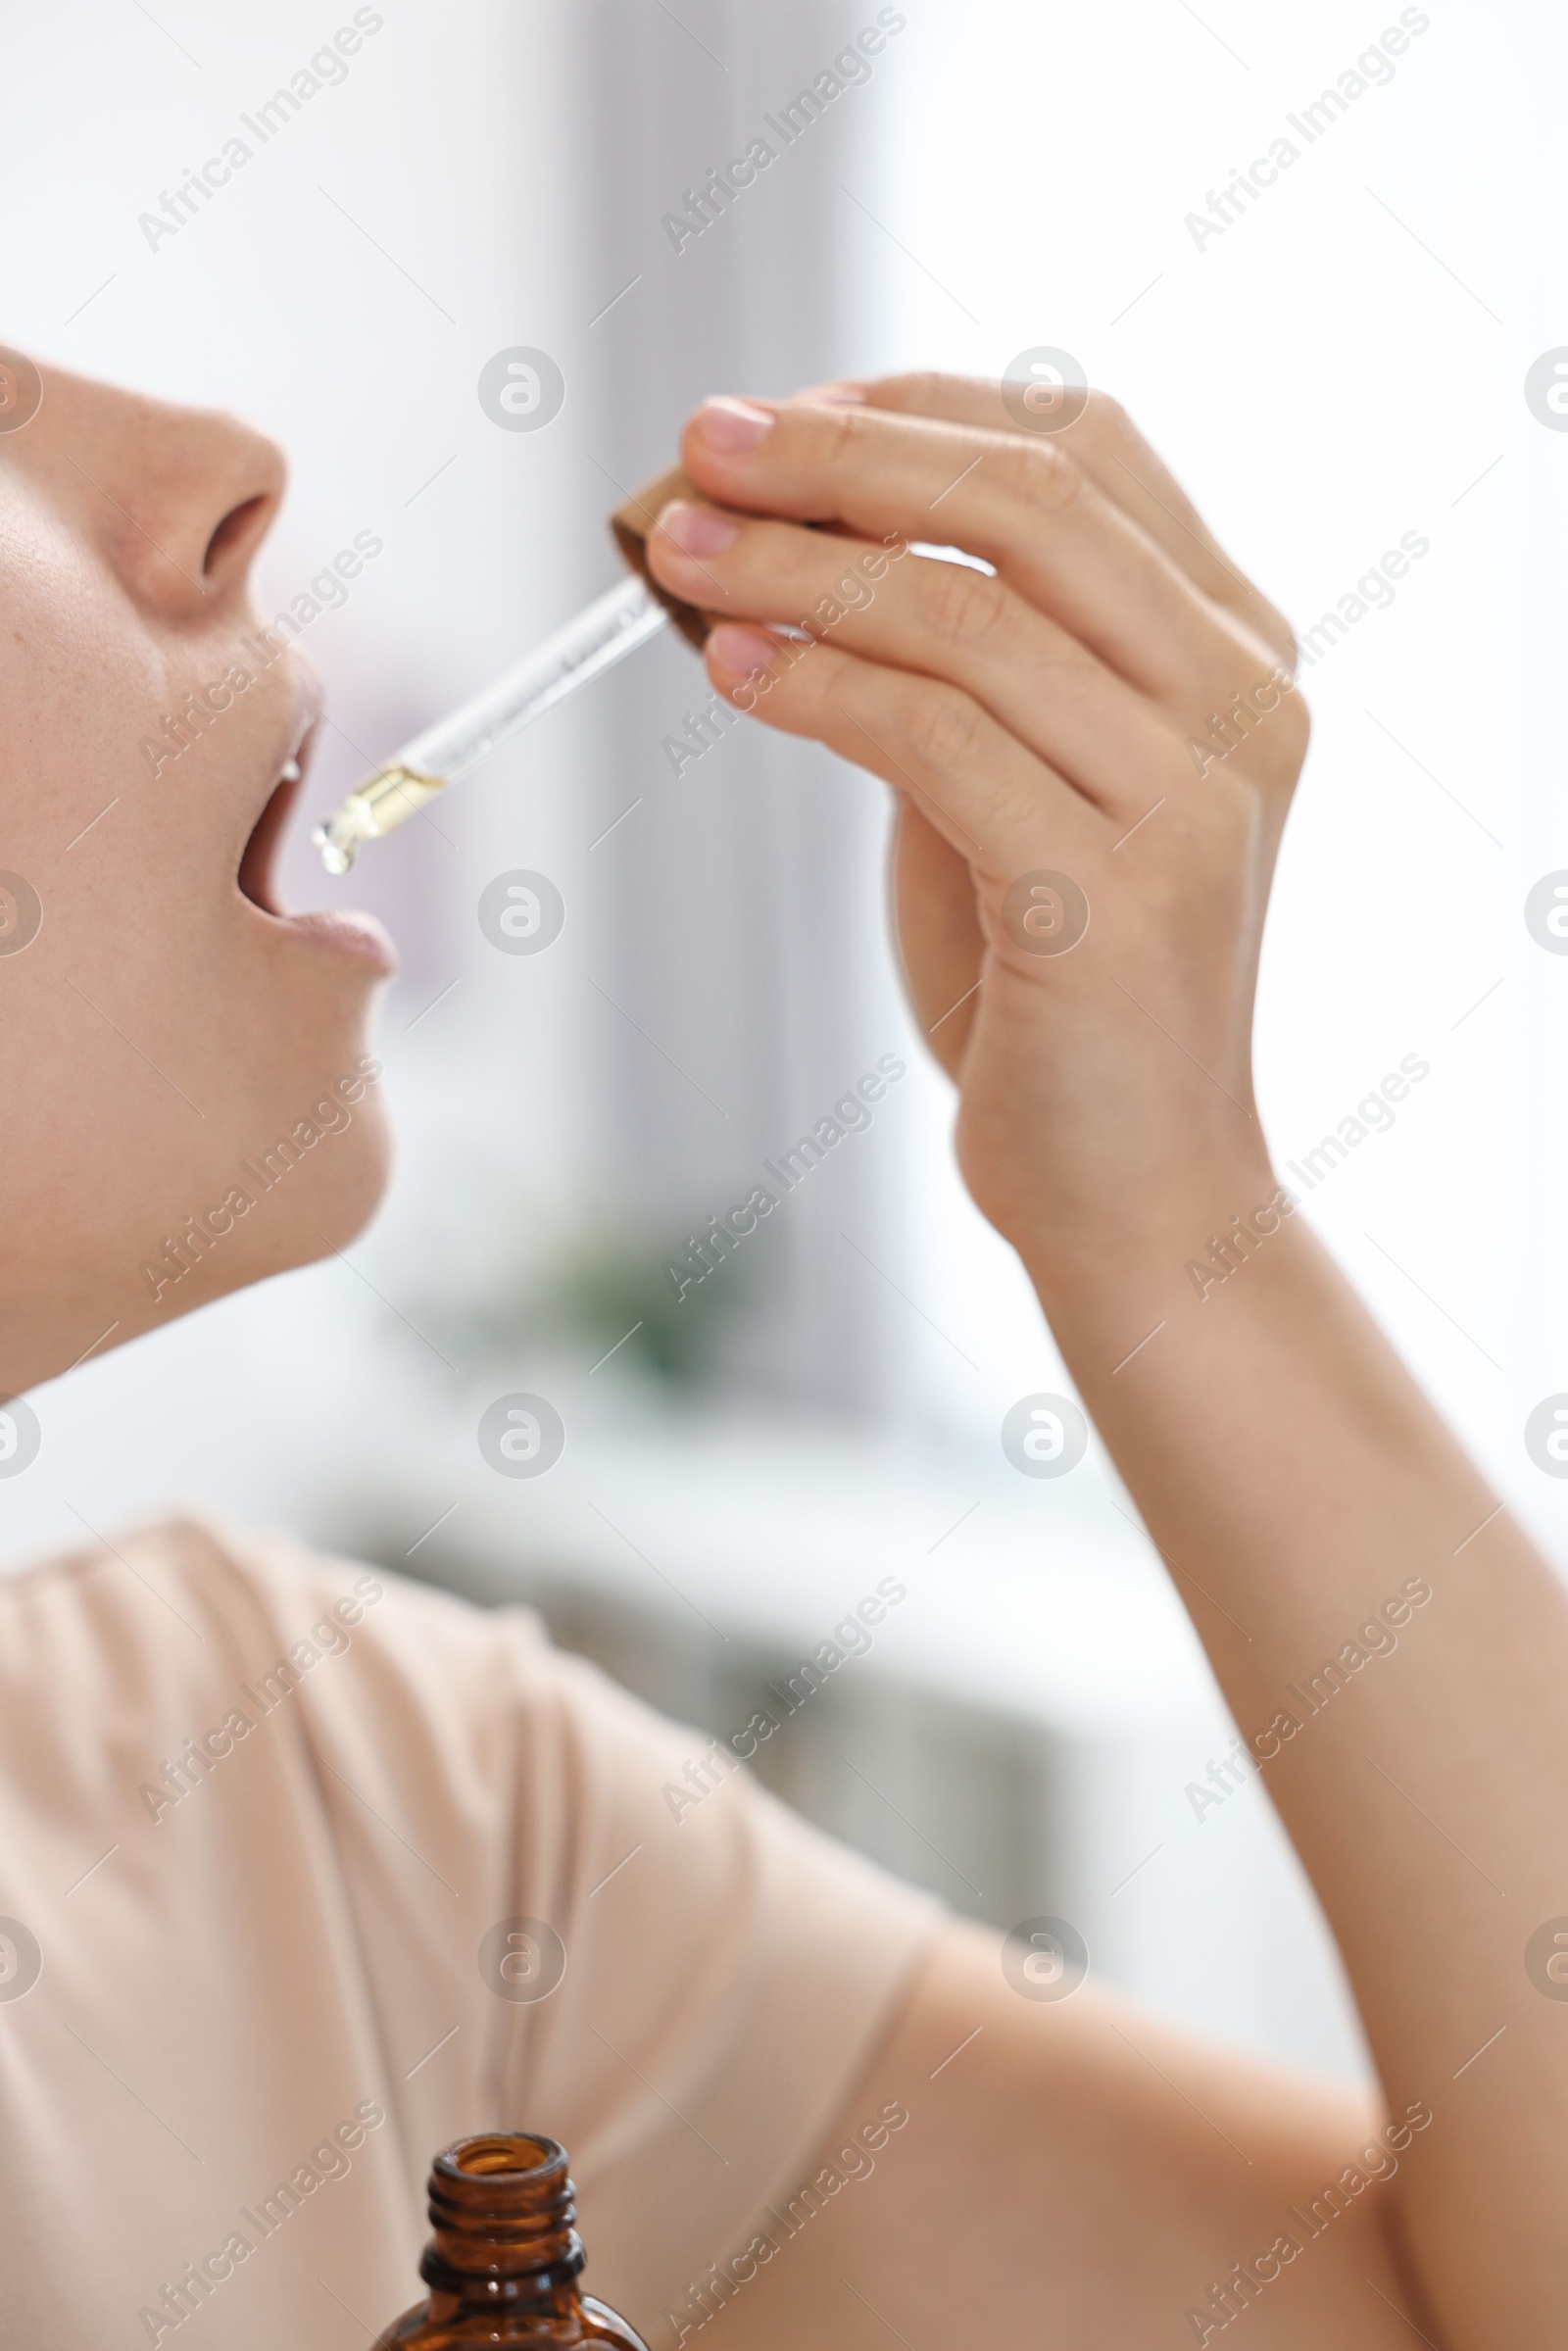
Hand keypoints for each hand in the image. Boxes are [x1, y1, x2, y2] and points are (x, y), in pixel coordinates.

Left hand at [645, 376, 1305, 1281]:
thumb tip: (789, 535)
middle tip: (699, 443)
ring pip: (967, 613)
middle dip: (840, 455)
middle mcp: (1241, 703)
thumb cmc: (1054, 990)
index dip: (915, 409)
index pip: (1086, 448)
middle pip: (1029, 500)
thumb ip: (960, 665)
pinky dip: (814, 688)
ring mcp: (1193, 800)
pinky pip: (934, 741)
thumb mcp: (1016, 787)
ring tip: (677, 557)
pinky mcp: (1114, 898)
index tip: (775, 417)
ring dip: (794, 569)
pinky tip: (730, 672)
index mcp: (1235, 649)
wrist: (1135, 1189)